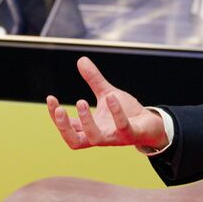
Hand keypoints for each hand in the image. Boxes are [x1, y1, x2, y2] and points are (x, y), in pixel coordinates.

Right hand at [46, 56, 168, 149]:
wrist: (151, 123)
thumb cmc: (127, 113)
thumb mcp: (107, 93)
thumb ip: (94, 80)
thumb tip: (81, 60)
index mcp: (91, 128)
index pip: (68, 128)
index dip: (56, 117)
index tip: (51, 98)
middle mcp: (100, 136)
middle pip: (74, 141)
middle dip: (64, 127)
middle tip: (59, 109)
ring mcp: (115, 138)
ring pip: (95, 138)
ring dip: (87, 121)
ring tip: (81, 101)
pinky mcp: (131, 134)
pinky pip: (122, 127)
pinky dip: (116, 112)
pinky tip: (112, 95)